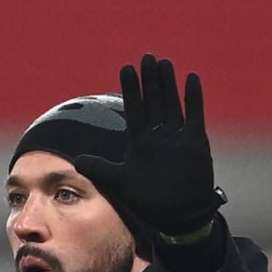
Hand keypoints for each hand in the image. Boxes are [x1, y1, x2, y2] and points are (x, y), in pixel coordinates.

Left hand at [74, 54, 224, 235]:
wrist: (177, 214)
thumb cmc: (149, 200)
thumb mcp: (120, 182)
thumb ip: (100, 169)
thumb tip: (76, 160)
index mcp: (140, 140)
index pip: (134, 108)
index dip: (131, 89)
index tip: (126, 68)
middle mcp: (158, 134)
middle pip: (153, 100)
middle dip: (150, 80)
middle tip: (146, 57)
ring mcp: (177, 136)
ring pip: (172, 102)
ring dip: (169, 83)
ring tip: (164, 62)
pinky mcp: (195, 140)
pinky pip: (194, 114)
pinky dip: (193, 97)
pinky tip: (191, 78)